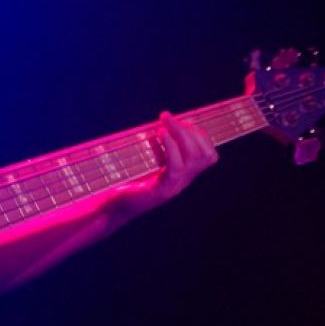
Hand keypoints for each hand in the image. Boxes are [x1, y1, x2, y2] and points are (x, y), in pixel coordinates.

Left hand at [106, 111, 218, 226]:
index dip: (199, 135)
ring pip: (194, 158)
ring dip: (181, 133)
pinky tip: (160, 133)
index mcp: (184, 174)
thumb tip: (163, 122)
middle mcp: (184, 181)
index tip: (181, 121)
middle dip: (190, 130)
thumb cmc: (128, 180)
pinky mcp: (163, 190)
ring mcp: (175, 187)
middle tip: (168, 118)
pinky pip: (176, 167)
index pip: (209, 154)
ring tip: (164, 121)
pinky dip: (171, 146)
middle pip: (205, 154)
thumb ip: (159, 147)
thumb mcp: (148, 161)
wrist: (115, 207)